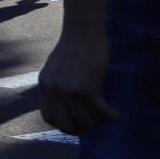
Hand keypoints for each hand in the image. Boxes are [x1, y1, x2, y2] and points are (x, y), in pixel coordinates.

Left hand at [39, 23, 116, 137]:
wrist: (83, 29)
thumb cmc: (74, 46)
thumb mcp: (56, 69)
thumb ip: (58, 88)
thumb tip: (69, 110)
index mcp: (44, 85)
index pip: (49, 118)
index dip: (64, 124)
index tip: (77, 121)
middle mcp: (53, 90)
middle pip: (66, 125)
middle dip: (81, 129)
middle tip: (93, 123)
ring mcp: (68, 90)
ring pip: (85, 123)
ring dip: (97, 123)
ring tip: (105, 116)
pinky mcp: (86, 88)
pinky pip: (101, 114)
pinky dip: (110, 116)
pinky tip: (115, 114)